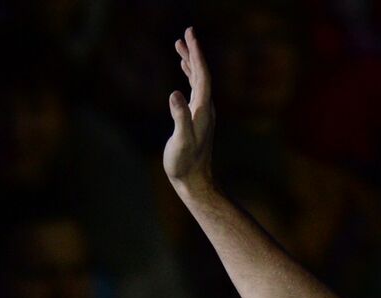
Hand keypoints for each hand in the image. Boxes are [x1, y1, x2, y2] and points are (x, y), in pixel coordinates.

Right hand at [163, 27, 214, 193]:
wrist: (194, 182)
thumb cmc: (185, 164)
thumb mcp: (181, 141)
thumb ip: (180, 117)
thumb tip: (175, 94)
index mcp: (203, 109)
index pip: (202, 75)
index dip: (196, 54)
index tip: (190, 35)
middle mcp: (206, 108)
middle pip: (201, 73)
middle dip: (193, 52)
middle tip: (186, 32)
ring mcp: (202, 113)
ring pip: (197, 80)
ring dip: (189, 62)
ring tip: (180, 45)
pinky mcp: (196, 119)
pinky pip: (194, 91)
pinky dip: (188, 77)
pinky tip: (183, 73)